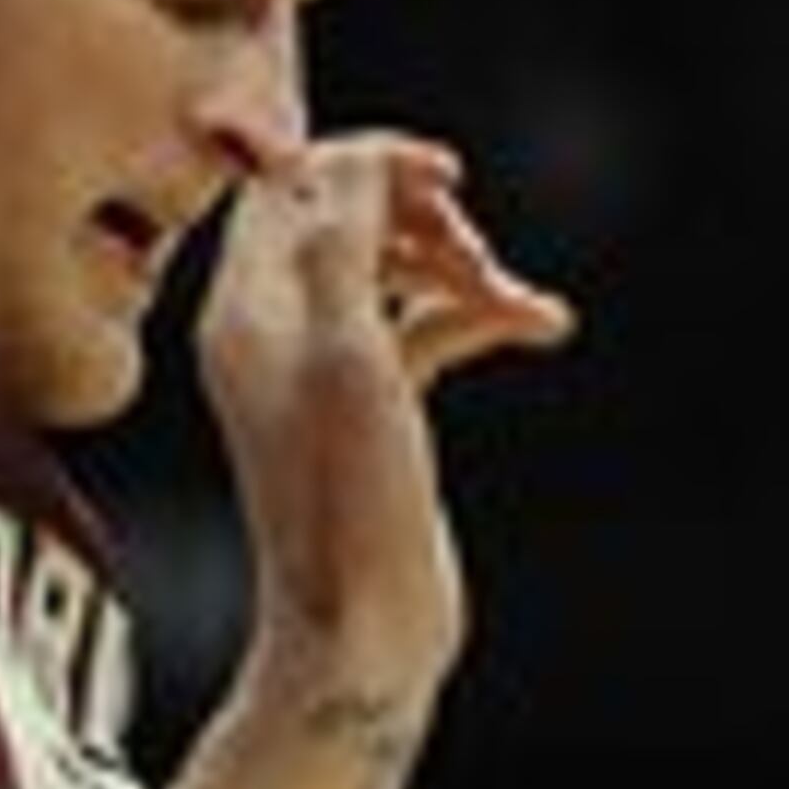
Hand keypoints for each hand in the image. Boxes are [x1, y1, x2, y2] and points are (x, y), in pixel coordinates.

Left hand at [196, 130, 574, 719]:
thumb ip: (343, 246)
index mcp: (246, 312)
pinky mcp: (373, 410)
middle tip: (474, 244)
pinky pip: (424, 328)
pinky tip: (541, 324)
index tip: (444, 174)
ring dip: (464, 266)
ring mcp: (323, 372)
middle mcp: (275, 333)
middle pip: (346, 218)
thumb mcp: (350, 357)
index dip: (365, 162)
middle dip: (423, 215)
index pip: (288, 186)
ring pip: (396, 271)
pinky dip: (478, 316)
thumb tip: (350, 155)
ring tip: (518, 300)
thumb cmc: (349, 505)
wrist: (361, 632)